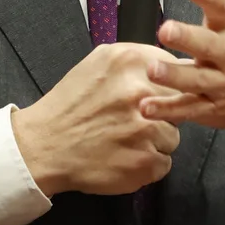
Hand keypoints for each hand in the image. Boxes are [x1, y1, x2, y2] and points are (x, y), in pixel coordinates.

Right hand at [12, 43, 182, 196]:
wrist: (44, 146)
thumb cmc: (71, 106)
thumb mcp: (99, 64)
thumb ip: (138, 60)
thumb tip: (176, 63)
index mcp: (129, 61)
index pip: (180, 69)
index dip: (172, 86)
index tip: (160, 95)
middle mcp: (140, 92)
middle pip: (180, 102)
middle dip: (164, 113)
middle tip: (135, 120)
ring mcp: (145, 129)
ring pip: (173, 136)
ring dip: (155, 141)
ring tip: (125, 140)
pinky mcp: (145, 162)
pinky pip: (164, 163)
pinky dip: (148, 165)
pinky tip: (124, 157)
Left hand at [141, 0, 224, 145]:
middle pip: (209, 44)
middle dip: (189, 38)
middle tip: (166, 31)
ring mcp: (222, 81)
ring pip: (197, 80)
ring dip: (174, 76)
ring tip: (153, 70)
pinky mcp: (212, 105)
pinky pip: (188, 109)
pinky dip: (167, 110)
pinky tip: (145, 107)